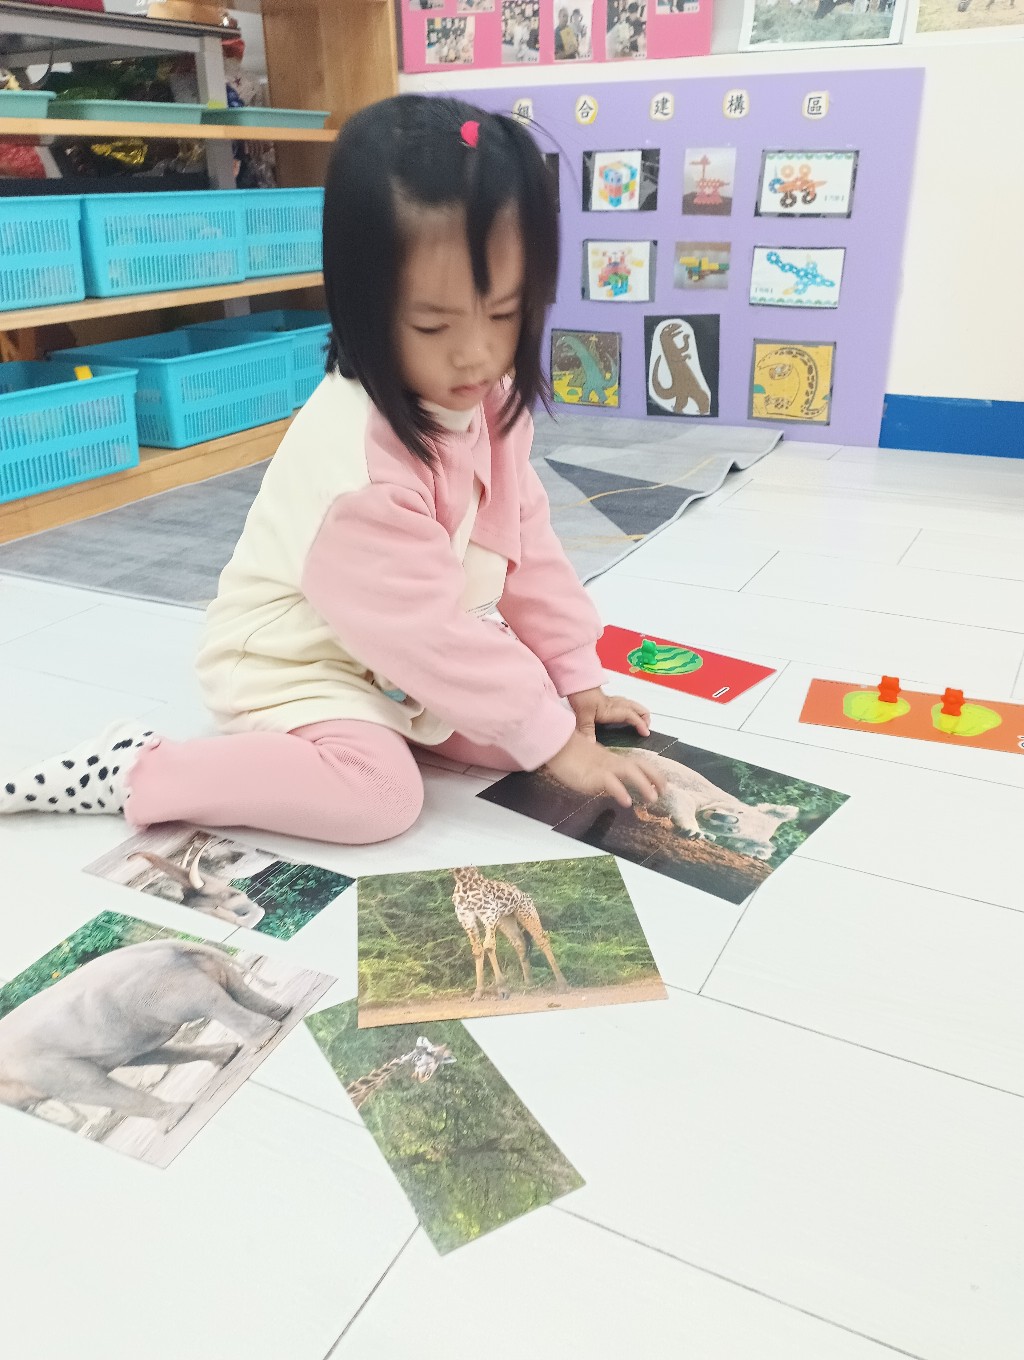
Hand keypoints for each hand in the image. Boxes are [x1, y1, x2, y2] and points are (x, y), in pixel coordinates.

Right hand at [545, 731, 666, 809]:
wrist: (557, 747)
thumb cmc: (571, 756)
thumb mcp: (592, 768)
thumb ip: (605, 778)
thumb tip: (616, 792)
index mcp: (613, 760)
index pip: (638, 763)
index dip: (652, 772)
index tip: (662, 782)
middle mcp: (612, 762)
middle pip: (639, 765)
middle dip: (655, 777)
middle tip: (665, 790)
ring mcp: (604, 768)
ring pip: (629, 772)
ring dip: (644, 784)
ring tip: (653, 798)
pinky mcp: (593, 775)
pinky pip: (610, 782)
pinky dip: (620, 791)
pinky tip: (626, 801)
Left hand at [568, 687, 650, 741]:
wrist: (577, 682)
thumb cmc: (581, 694)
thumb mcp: (583, 715)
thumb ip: (587, 730)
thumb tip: (591, 744)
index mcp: (612, 709)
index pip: (631, 716)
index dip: (640, 724)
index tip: (645, 733)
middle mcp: (616, 704)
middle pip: (637, 708)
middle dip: (645, 717)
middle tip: (646, 728)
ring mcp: (613, 701)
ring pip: (633, 705)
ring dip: (639, 713)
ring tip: (640, 723)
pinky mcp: (609, 700)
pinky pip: (626, 704)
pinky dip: (631, 710)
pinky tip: (626, 715)